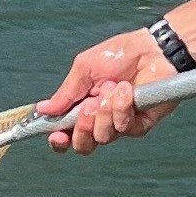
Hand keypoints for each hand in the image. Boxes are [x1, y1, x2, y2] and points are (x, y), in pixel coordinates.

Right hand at [36, 29, 178, 152]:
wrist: (152, 50)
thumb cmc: (119, 54)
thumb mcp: (84, 68)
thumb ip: (66, 92)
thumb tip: (43, 110)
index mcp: (83, 108)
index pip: (67, 135)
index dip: (59, 140)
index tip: (57, 135)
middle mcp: (100, 121)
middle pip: (83, 146)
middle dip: (82, 128)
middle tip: (88, 105)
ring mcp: (120, 124)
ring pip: (103, 137)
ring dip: (104, 112)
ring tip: (112, 88)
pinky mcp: (140, 125)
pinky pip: (124, 129)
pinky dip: (122, 108)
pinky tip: (127, 91)